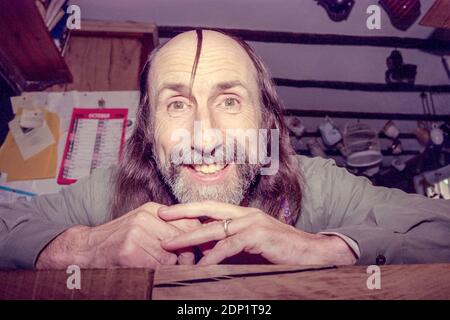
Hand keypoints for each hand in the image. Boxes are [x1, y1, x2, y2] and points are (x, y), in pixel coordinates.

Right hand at [36, 202, 200, 268]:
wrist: (86, 247)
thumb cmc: (119, 239)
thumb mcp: (144, 225)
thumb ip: (167, 228)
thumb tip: (196, 241)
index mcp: (153, 209)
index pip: (190, 221)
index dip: (197, 239)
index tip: (200, 252)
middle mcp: (146, 217)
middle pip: (184, 239)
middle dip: (187, 256)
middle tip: (184, 265)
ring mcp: (137, 233)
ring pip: (171, 257)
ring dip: (169, 267)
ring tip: (157, 267)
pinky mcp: (129, 251)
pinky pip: (156, 267)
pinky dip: (155, 273)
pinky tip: (146, 270)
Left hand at [158, 201, 356, 265]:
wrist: (312, 253)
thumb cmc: (280, 252)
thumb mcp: (251, 248)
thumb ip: (230, 246)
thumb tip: (205, 254)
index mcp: (243, 214)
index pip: (211, 207)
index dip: (189, 208)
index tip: (168, 212)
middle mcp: (246, 214)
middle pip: (208, 210)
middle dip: (182, 213)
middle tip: (160, 216)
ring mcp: (253, 223)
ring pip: (215, 228)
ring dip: (190, 237)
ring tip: (169, 244)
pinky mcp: (259, 236)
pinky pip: (230, 246)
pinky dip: (213, 256)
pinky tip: (201, 264)